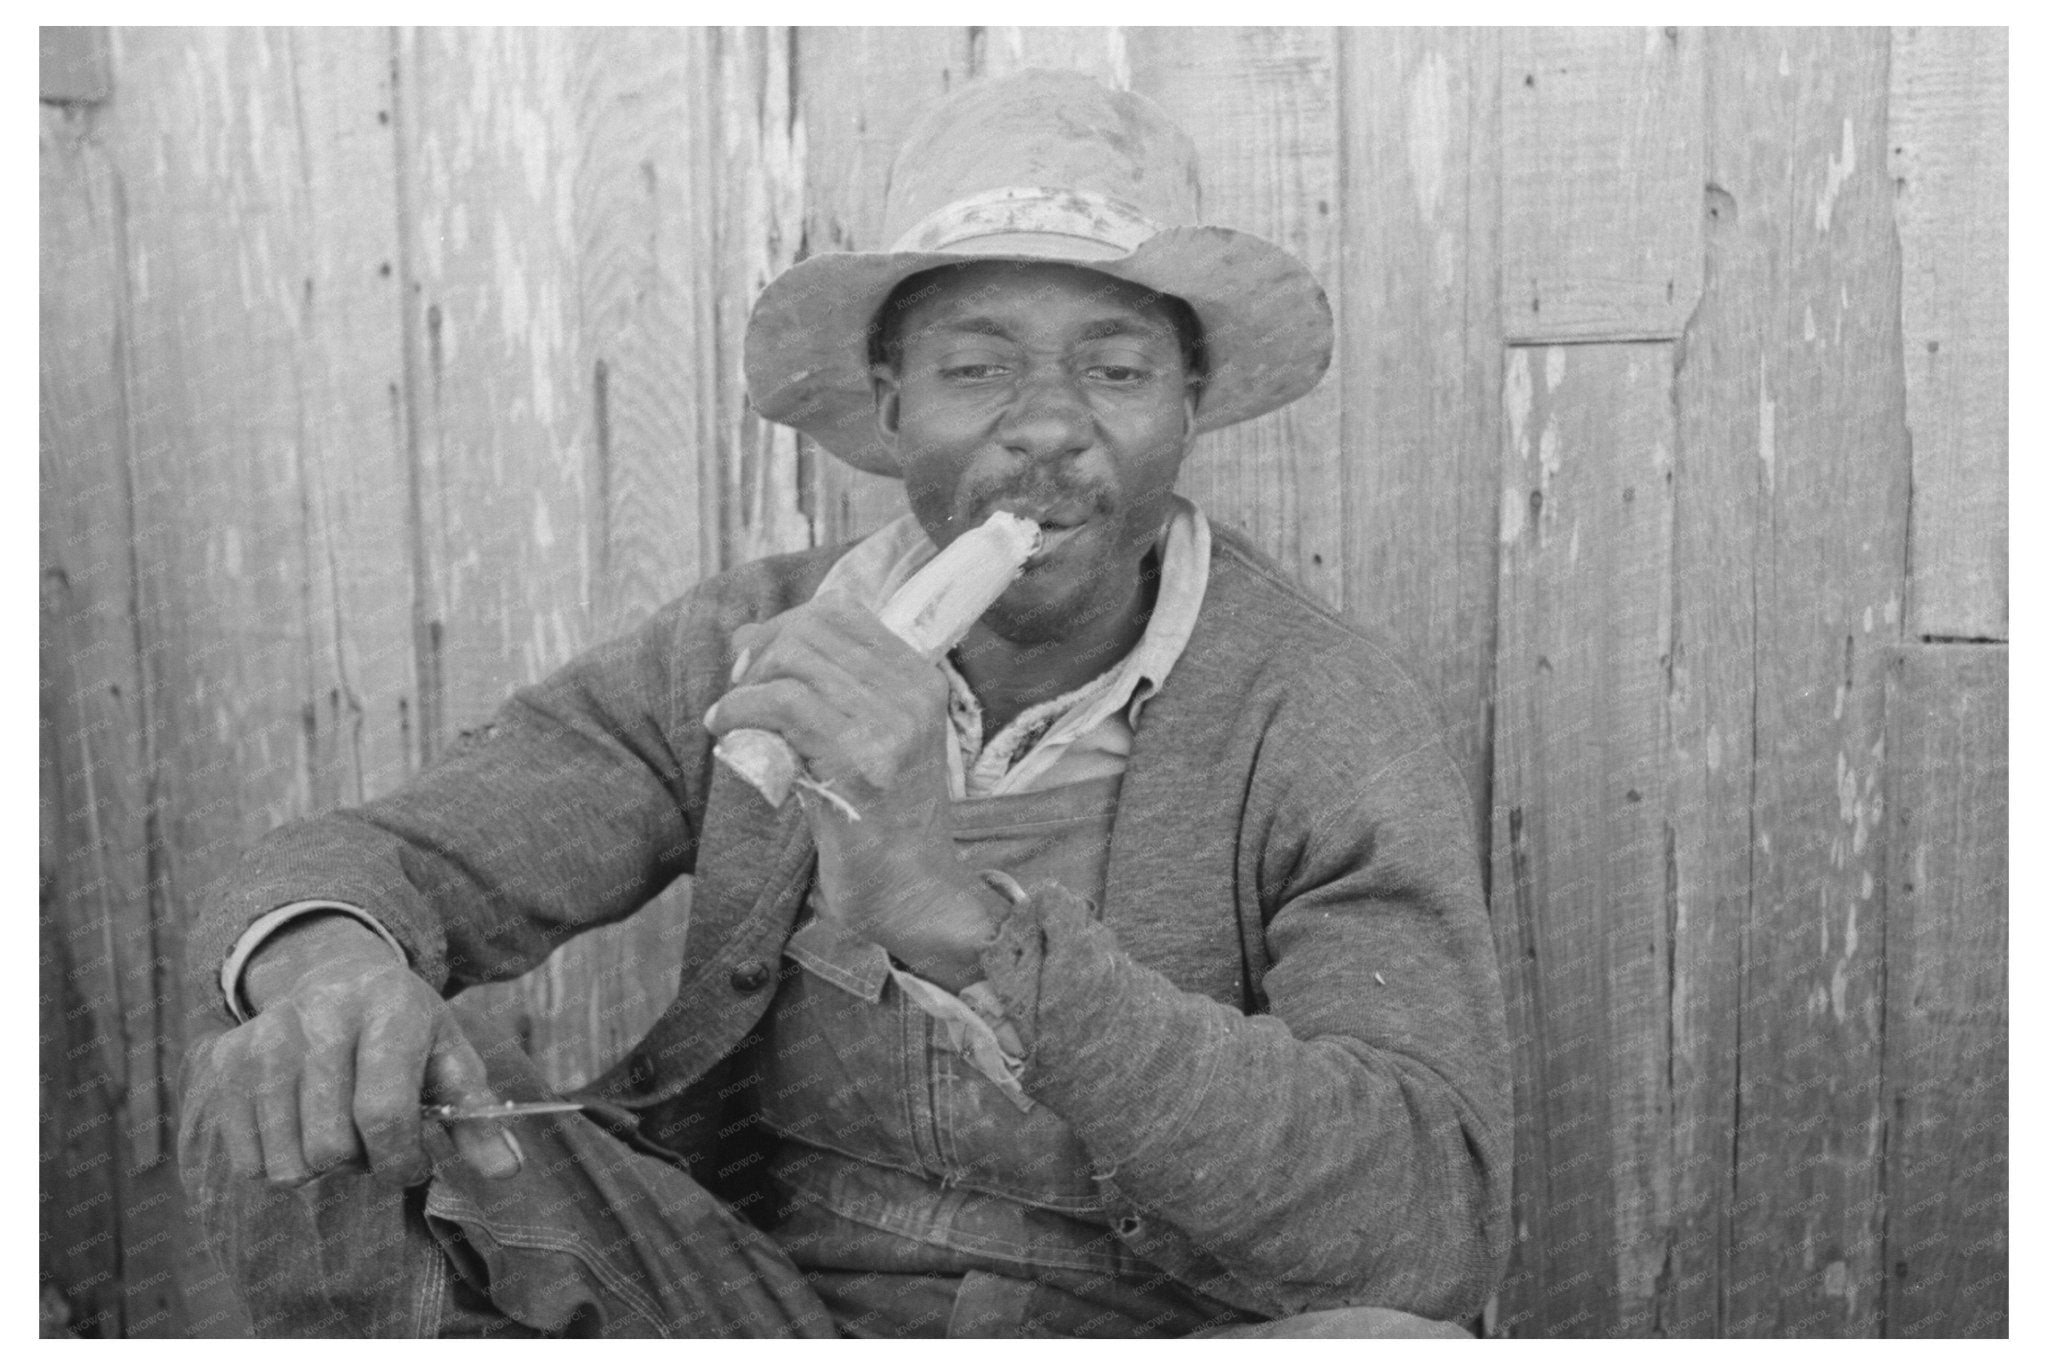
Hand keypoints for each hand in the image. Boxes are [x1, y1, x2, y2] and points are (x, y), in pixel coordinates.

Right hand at [197, 913, 522, 1186]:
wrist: (335, 975)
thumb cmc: (405, 1028)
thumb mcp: (451, 1055)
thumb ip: (478, 1115)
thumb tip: (508, 1171)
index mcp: (390, 1007)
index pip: (383, 1114)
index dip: (401, 1161)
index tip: (413, 1166)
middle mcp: (321, 1015)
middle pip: (331, 1147)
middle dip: (362, 1163)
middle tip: (375, 1140)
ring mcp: (267, 1037)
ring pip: (286, 1164)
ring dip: (321, 1168)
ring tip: (341, 1131)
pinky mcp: (228, 1061)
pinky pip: (248, 1162)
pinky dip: (280, 1164)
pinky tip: (303, 1128)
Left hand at [707, 592, 957, 917]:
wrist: (915, 894)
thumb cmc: (881, 825)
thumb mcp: (867, 742)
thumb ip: (820, 690)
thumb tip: (745, 636)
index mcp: (921, 680)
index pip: (841, 613)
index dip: (783, 628)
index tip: (755, 667)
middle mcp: (914, 694)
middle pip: (811, 629)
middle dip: (758, 653)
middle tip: (738, 694)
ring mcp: (892, 727)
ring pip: (793, 660)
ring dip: (746, 685)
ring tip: (732, 717)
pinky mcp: (860, 762)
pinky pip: (783, 704)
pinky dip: (741, 709)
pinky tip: (725, 730)